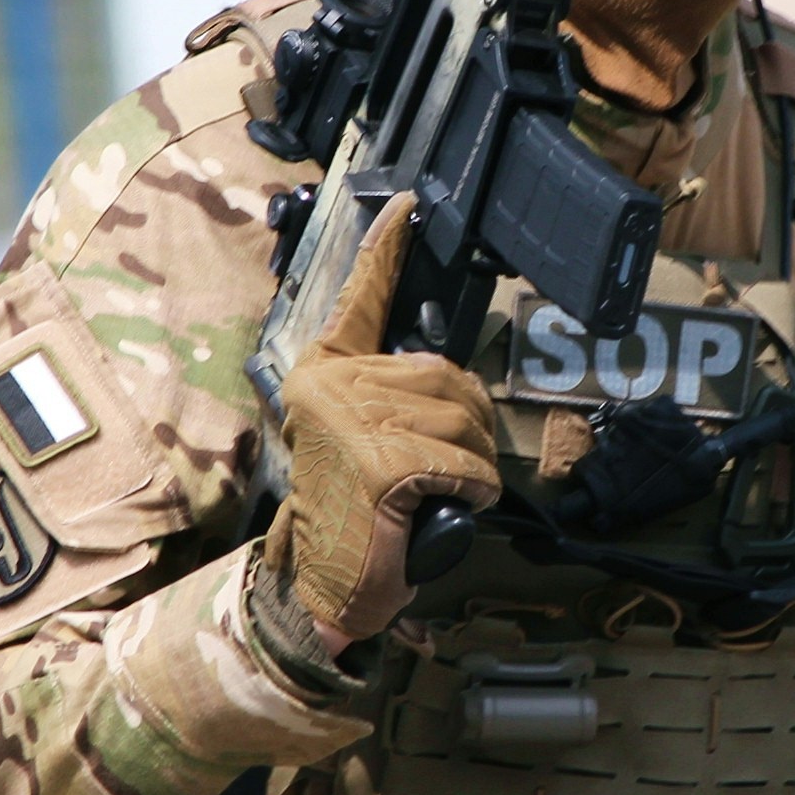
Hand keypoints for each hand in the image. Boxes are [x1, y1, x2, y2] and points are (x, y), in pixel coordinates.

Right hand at [266, 198, 501, 643]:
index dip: (385, 250)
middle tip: (447, 471)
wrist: (329, 592)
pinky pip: (464, 461)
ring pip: (461, 417)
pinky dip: (472, 488)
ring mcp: (352, 423)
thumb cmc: (355, 518)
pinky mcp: (382, 463)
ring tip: (438, 494)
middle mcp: (329, 387)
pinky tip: (446, 508)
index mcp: (322, 373)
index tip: (406, 203)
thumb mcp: (365, 441)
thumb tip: (443, 373)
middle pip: (443, 374)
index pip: (361, 299)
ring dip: (471, 462)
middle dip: (467, 423)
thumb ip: (391, 396)